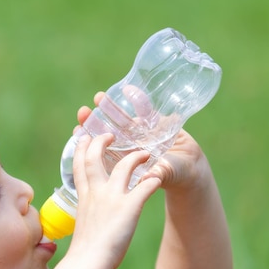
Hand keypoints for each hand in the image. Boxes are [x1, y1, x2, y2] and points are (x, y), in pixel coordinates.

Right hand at [68, 134, 160, 268]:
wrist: (88, 262)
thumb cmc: (84, 253)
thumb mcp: (83, 228)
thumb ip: (90, 219)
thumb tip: (91, 229)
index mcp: (84, 198)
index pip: (78, 167)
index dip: (79, 150)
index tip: (82, 138)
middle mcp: (96, 193)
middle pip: (94, 158)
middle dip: (100, 142)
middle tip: (109, 134)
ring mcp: (112, 198)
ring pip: (124, 166)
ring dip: (136, 157)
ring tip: (145, 153)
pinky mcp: (129, 207)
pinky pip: (146, 187)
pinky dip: (153, 180)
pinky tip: (159, 178)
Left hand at [76, 92, 208, 190]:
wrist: (191, 170)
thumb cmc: (173, 177)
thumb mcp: (163, 176)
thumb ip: (157, 175)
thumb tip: (150, 177)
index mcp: (124, 162)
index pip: (102, 151)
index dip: (89, 142)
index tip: (78, 132)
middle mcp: (129, 146)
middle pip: (108, 132)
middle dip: (95, 122)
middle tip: (83, 112)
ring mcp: (141, 134)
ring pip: (122, 119)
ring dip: (111, 108)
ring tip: (98, 97)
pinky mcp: (156, 123)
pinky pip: (146, 110)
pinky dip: (138, 100)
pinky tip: (128, 90)